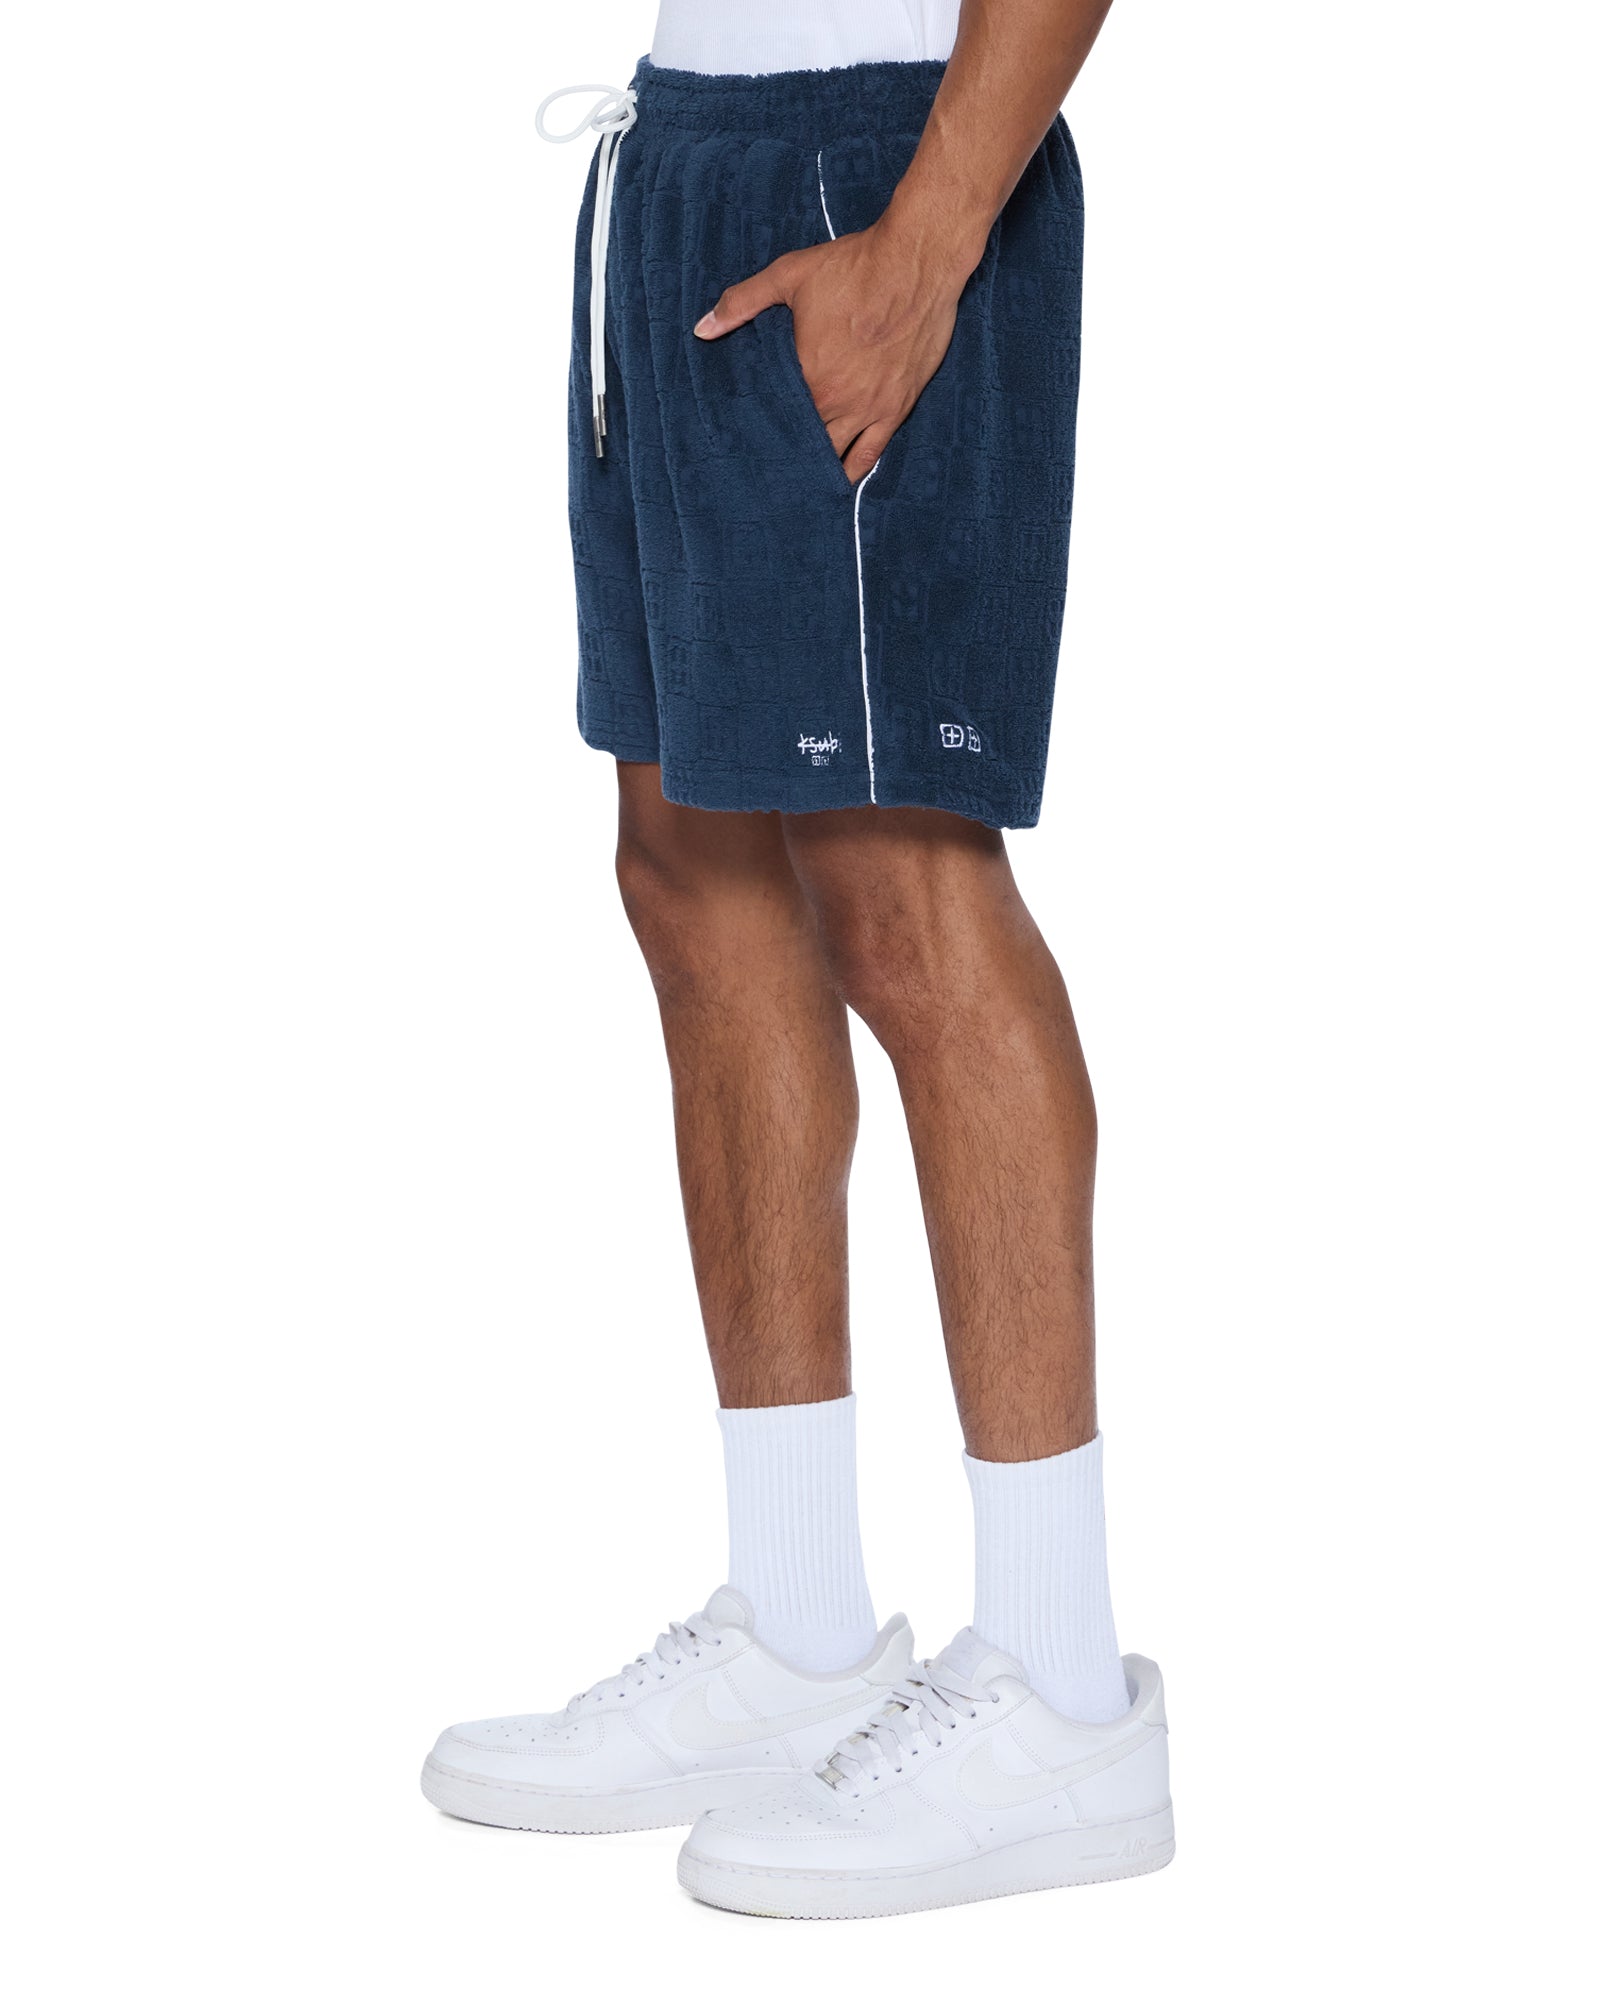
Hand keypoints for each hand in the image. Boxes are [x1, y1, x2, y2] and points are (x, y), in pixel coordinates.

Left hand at [694, 216, 968, 483]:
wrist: (916, 262)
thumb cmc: (853, 266)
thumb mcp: (789, 275)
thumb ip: (743, 303)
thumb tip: (702, 328)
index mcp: (805, 375)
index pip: (773, 415)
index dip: (759, 427)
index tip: (744, 440)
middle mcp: (835, 402)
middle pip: (802, 442)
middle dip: (784, 454)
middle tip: (767, 468)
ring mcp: (868, 410)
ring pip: (834, 456)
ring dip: (814, 469)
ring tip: (795, 483)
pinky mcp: (895, 408)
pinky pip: (871, 454)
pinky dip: (853, 471)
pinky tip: (839, 482)